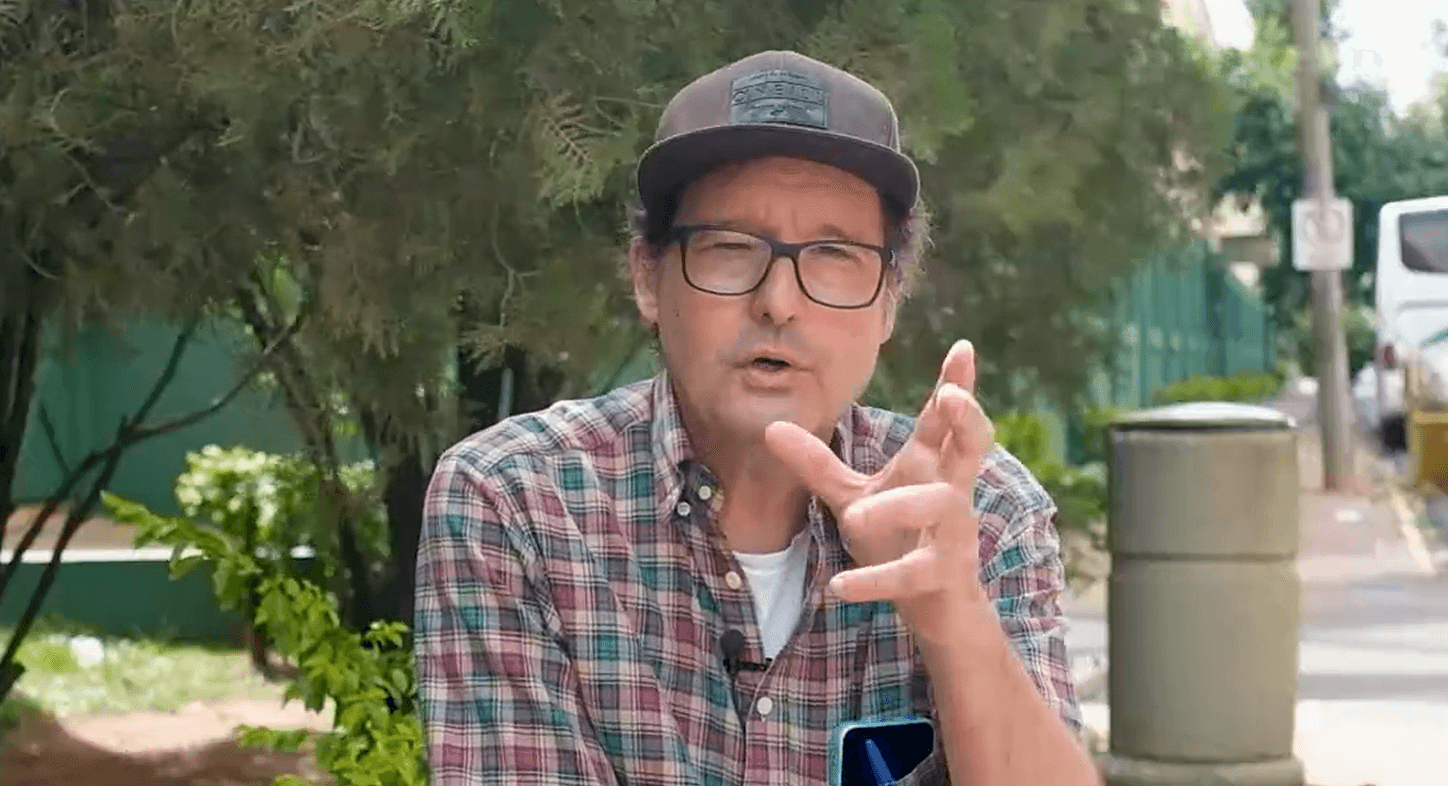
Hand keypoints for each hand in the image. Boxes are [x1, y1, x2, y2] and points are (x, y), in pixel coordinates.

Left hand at [764, 341, 995, 639]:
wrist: (933, 610)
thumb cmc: (899, 540)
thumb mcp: (853, 496)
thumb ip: (818, 464)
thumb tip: (770, 427)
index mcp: (930, 466)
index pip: (944, 420)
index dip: (957, 383)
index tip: (963, 346)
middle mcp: (949, 491)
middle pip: (973, 445)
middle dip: (968, 419)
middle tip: (951, 397)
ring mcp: (953, 533)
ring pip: (940, 506)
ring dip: (898, 507)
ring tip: (854, 518)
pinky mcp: (942, 574)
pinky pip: (913, 572)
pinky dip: (875, 579)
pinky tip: (839, 585)